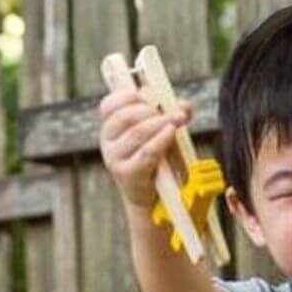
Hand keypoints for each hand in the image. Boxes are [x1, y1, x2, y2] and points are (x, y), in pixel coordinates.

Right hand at [98, 89, 191, 210]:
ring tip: (176, 122)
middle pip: (125, 116)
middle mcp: (107, 142)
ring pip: (137, 132)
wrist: (151, 194)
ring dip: (160, 123)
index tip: (147, 96)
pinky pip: (146, 152)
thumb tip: (184, 106)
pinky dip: (161, 140)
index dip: (126, 96)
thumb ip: (170, 113)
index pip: (108, 105)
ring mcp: (114, 158)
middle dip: (151, 110)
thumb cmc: (155, 158)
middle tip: (171, 113)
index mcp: (110, 127)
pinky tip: (171, 133)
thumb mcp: (159, 131)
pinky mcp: (127, 174)